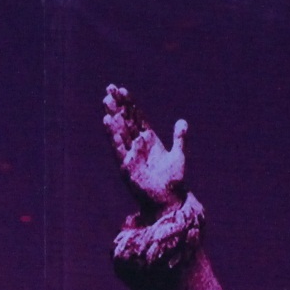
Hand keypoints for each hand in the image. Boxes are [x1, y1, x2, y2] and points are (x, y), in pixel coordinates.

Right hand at [101, 84, 186, 212]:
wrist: (168, 200)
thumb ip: (179, 138)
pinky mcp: (128, 167)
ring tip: (107, 105)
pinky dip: (118, 138)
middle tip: (108, 90)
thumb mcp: (178, 155)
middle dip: (117, 106)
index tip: (121, 90)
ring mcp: (130, 156)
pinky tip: (112, 125)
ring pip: (120, 133)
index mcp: (148, 140)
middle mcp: (136, 146)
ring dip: (114, 120)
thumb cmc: (173, 181)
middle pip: (125, 121)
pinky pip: (122, 150)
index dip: (129, 104)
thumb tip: (182, 122)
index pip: (136, 117)